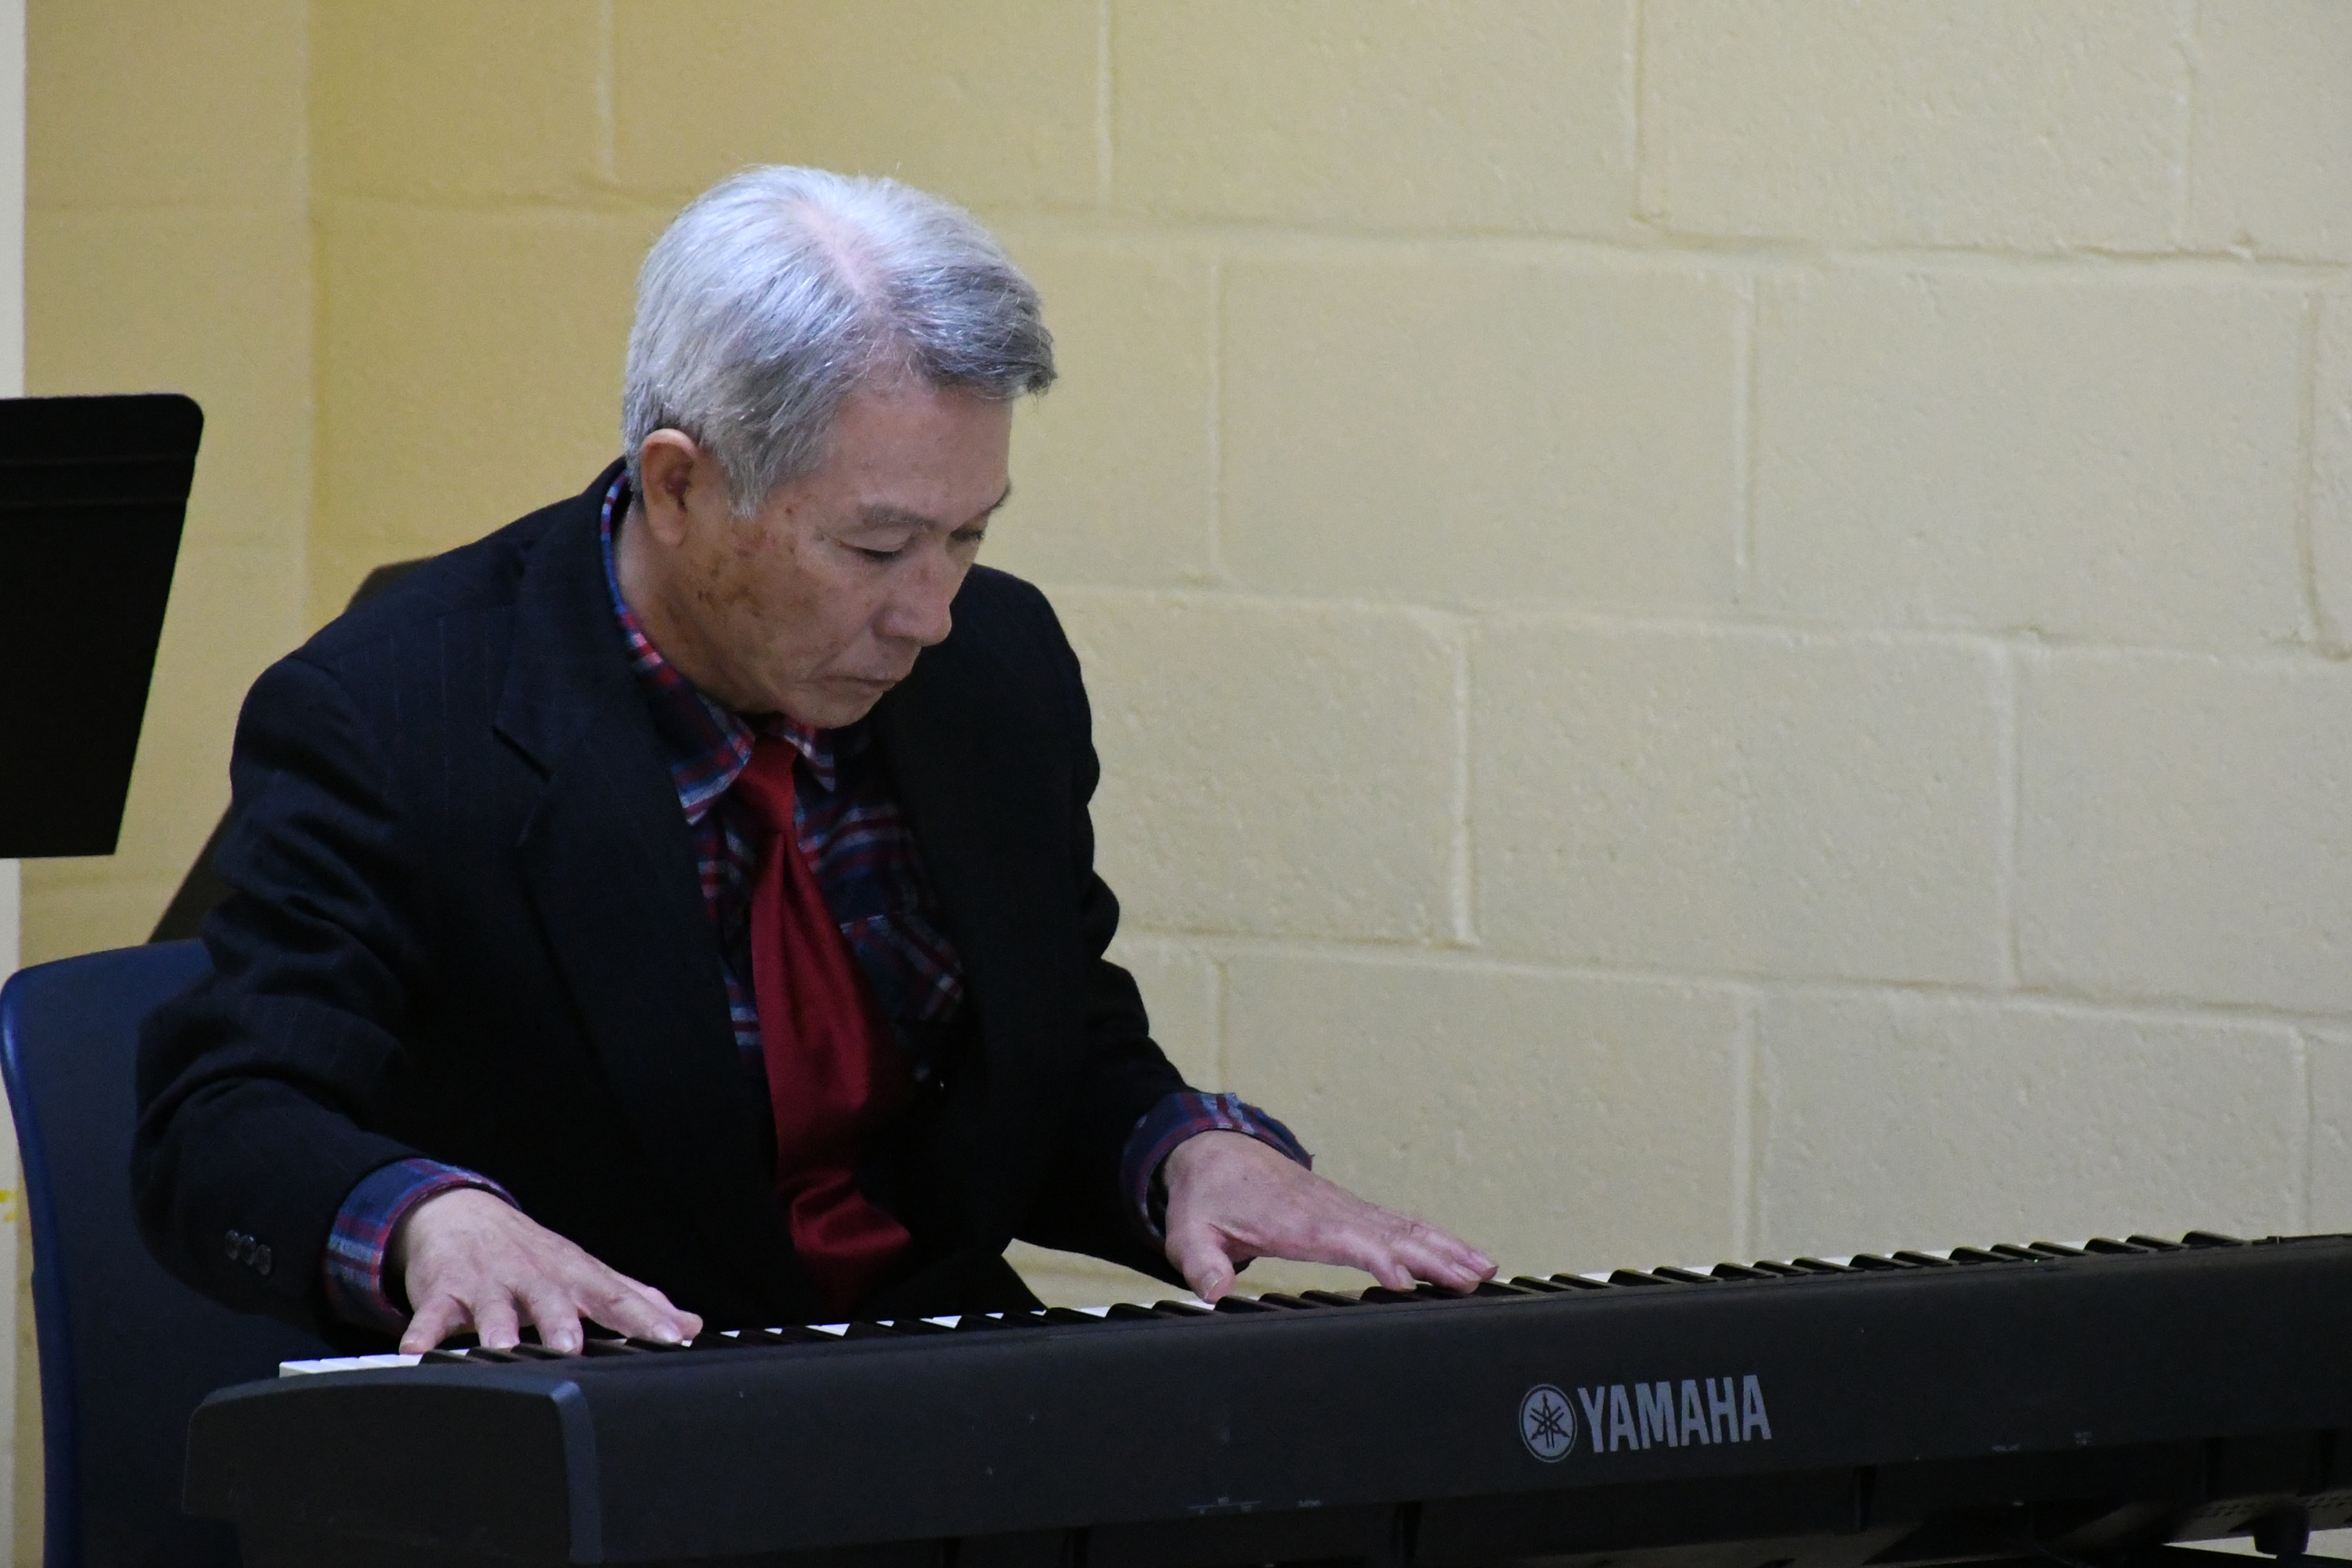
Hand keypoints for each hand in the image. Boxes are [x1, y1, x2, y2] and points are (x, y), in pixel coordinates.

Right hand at [390, 1187, 702, 1353]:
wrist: (464, 1215)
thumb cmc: (536, 1258)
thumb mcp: (587, 1275)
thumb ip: (637, 1302)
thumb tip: (692, 1323)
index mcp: (575, 1277)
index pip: (618, 1298)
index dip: (647, 1318)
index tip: (673, 1339)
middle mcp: (536, 1278)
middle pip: (552, 1300)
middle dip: (562, 1323)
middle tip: (573, 1347)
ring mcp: (489, 1283)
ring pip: (492, 1308)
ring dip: (495, 1330)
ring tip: (500, 1350)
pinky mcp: (444, 1290)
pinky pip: (432, 1312)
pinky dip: (423, 1331)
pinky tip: (416, 1352)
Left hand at [1160, 1131, 1495, 1302]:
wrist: (1215, 1151)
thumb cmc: (1207, 1196)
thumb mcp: (1189, 1231)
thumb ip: (1199, 1262)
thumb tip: (1212, 1291)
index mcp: (1294, 1219)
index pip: (1343, 1238)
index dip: (1375, 1257)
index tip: (1407, 1278)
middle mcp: (1329, 1210)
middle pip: (1389, 1232)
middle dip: (1433, 1254)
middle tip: (1474, 1278)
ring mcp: (1345, 1207)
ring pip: (1404, 1225)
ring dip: (1446, 1246)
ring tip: (1485, 1269)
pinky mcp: (1351, 1210)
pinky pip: (1400, 1222)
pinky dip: (1435, 1237)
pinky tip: (1461, 1255)